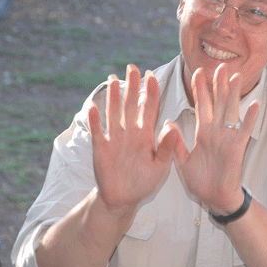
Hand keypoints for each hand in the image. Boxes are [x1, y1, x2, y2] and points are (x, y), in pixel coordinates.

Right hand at [88, 64, 169, 216]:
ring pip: (114, 113)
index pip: (150, 108)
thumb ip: (167, 147)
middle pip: (131, 105)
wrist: (124, 199)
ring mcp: (115, 139)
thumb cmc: (144, 182)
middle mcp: (130, 133)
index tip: (152, 75)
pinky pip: (97, 131)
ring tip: (114, 79)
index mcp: (147, 135)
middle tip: (132, 67)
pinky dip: (95, 119)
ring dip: (113, 97)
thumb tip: (173, 125)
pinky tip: (94, 105)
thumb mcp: (161, 167)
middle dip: (132, 86)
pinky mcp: (100, 148)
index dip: (151, 92)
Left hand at [159, 63, 258, 214]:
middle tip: (221, 65)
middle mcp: (216, 132)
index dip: (200, 89)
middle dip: (218, 84)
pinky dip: (249, 118)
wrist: (214, 198)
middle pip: (218, 103)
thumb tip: (167, 122)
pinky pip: (243, 131)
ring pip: (231, 111)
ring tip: (237, 77)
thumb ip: (176, 142)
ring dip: (233, 95)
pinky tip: (254, 104)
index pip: (201, 106)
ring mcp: (227, 139)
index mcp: (203, 133)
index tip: (198, 71)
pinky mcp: (236, 148)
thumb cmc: (200, 181)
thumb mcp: (182, 161)